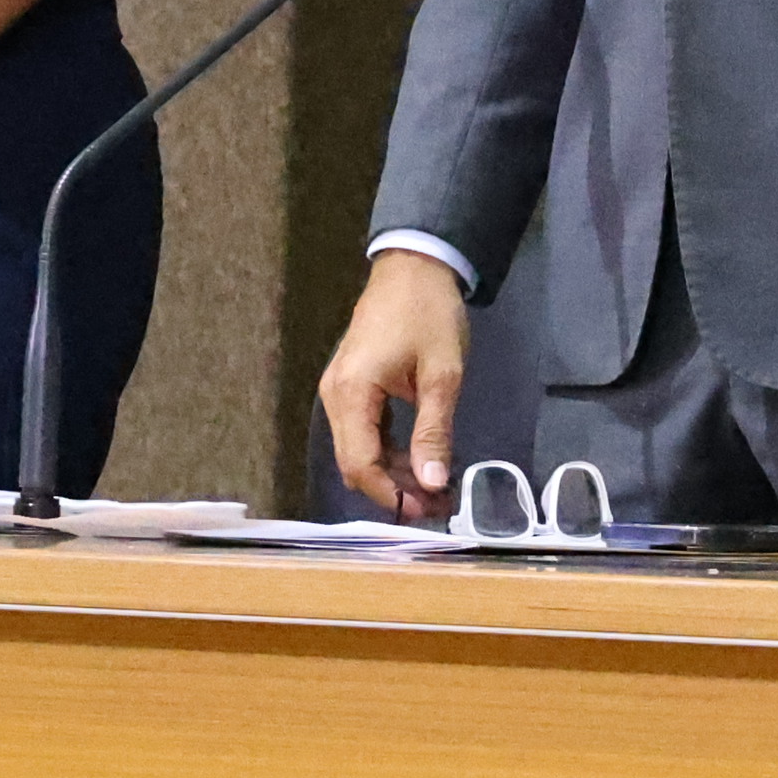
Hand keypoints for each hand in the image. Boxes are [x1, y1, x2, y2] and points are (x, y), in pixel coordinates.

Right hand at [318, 254, 471, 517]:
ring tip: (433, 487)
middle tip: (437, 504)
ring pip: (359, 449)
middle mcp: (335, 396)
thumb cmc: (429, 314)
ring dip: (392, 472)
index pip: (359, 464)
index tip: (425, 511)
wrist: (414, 266)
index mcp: (351, 393)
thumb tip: (432, 483)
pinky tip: (419, 459)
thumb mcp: (442, 375)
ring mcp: (340, 391)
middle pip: (355, 462)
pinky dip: (388, 450)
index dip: (389, 494)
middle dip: (393, 488)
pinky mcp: (352, 386)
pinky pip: (363, 431)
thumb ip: (434, 432)